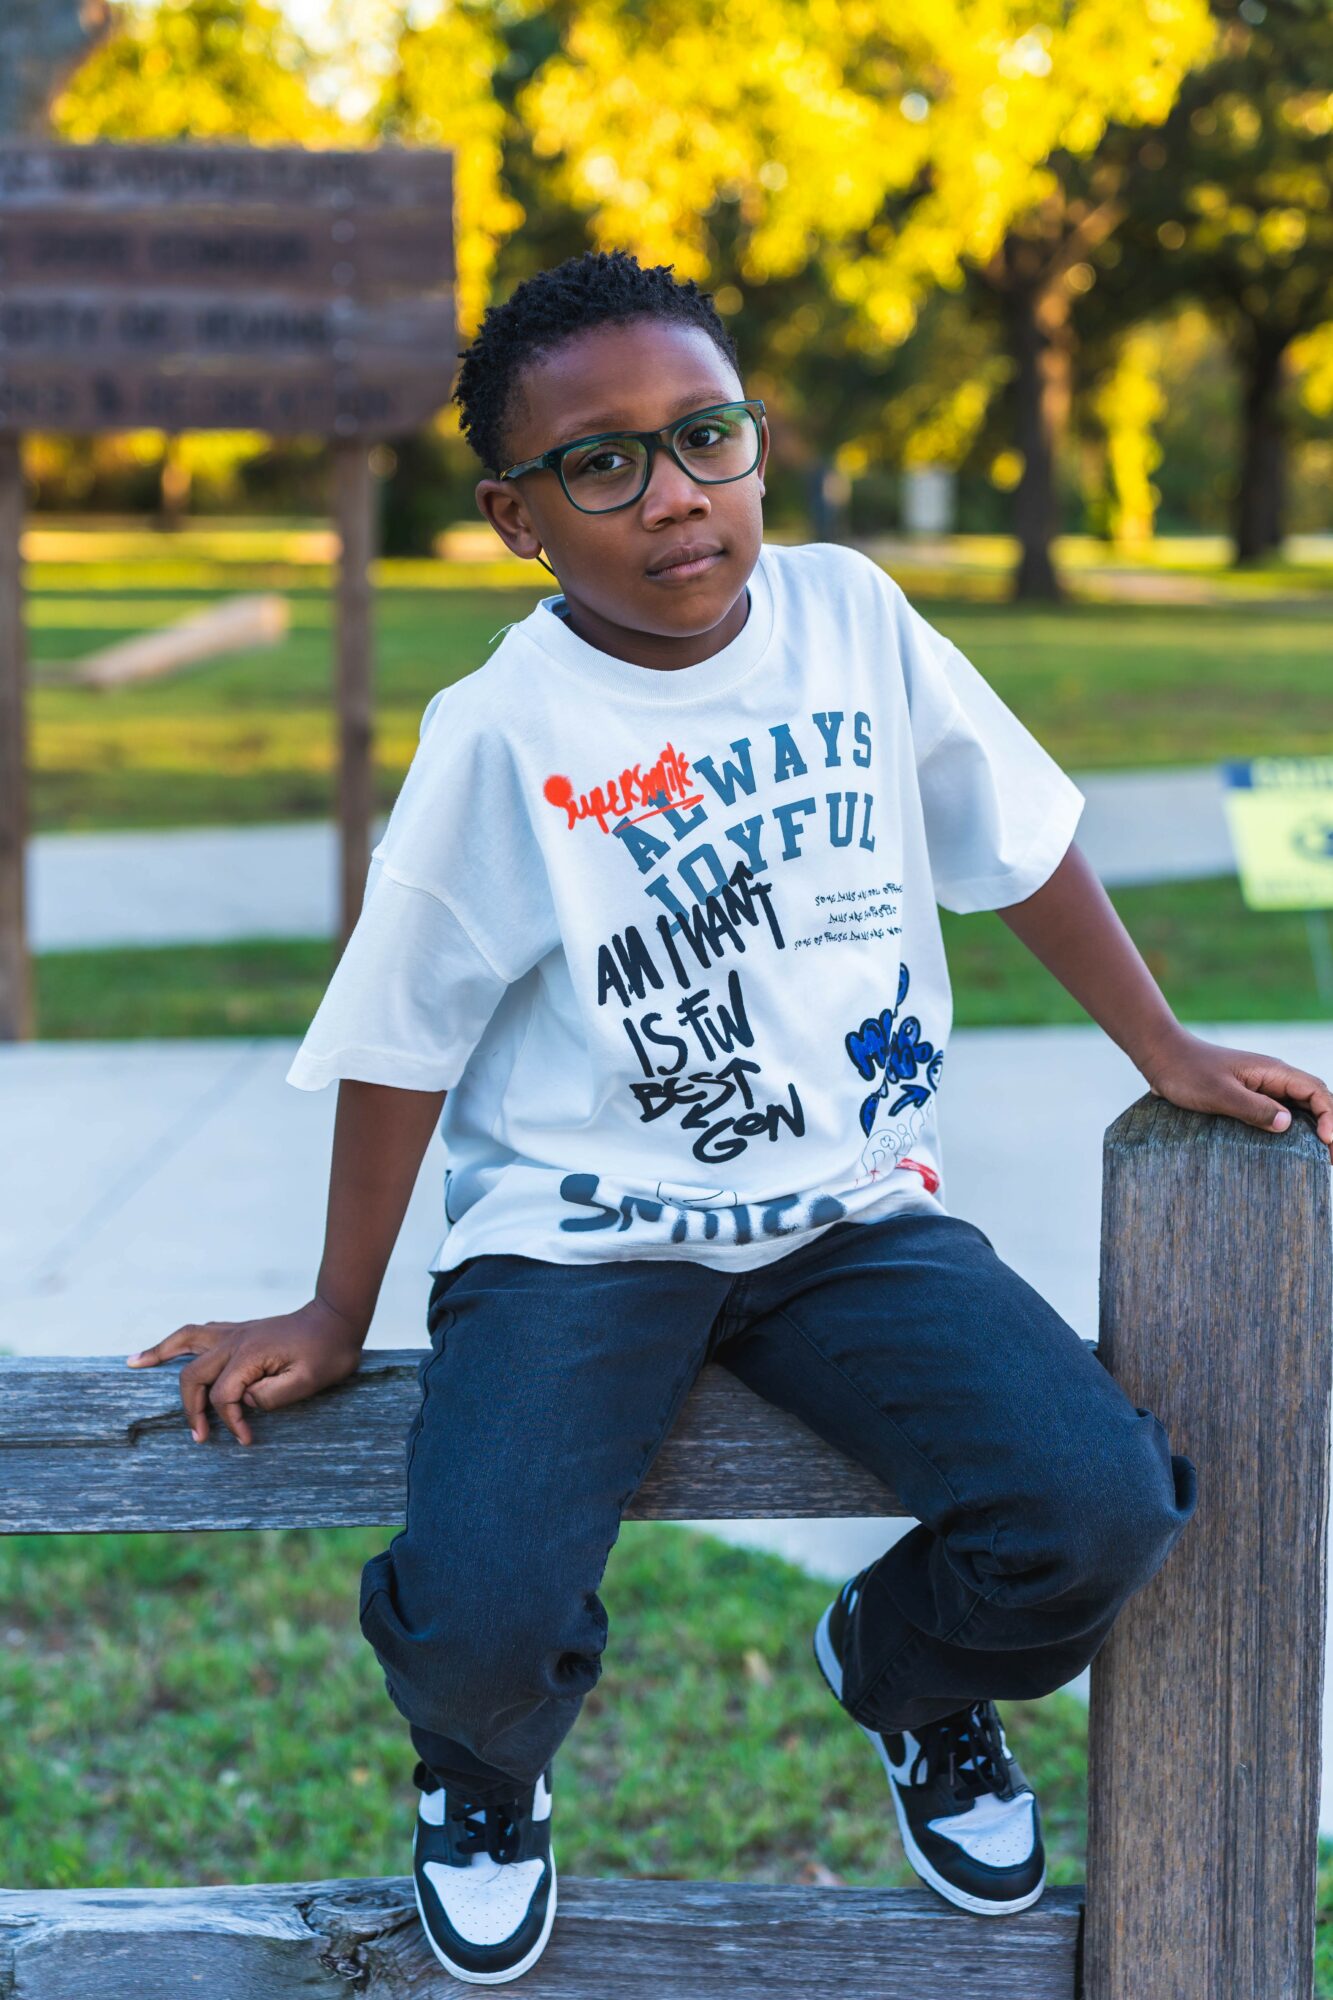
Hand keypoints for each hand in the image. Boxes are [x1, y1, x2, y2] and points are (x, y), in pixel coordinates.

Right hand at [124, 1296, 366, 1445]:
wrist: (338, 1319)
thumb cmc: (328, 1352)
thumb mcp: (309, 1382)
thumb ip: (272, 1396)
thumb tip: (244, 1402)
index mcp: (249, 1354)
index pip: (223, 1396)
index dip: (230, 1422)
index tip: (247, 1439)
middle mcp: (235, 1340)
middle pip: (193, 1375)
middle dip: (191, 1409)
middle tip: (199, 1437)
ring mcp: (235, 1332)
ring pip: (186, 1341)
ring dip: (159, 1354)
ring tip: (133, 1364)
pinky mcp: (239, 1330)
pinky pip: (198, 1333)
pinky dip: (177, 1342)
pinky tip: (165, 1350)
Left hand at [1141, 1028, 1332, 1164]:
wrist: (1162, 1057)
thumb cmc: (1187, 1072)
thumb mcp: (1219, 1094)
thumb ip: (1253, 1108)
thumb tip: (1288, 1124)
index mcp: (1272, 1071)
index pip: (1316, 1091)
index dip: (1329, 1115)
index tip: (1327, 1140)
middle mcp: (1272, 1078)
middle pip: (1314, 1100)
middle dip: (1329, 1126)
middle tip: (1331, 1159)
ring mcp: (1261, 1087)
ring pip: (1298, 1107)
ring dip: (1311, 1130)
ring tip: (1320, 1157)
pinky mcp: (1247, 1097)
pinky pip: (1277, 1112)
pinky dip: (1289, 1129)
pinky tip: (1289, 1148)